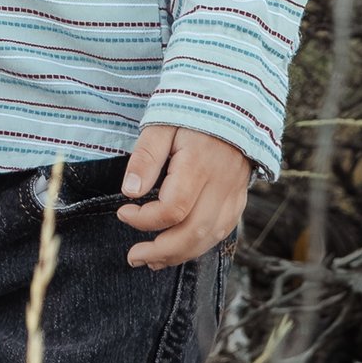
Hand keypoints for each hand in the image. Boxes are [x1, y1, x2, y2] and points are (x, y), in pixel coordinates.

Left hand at [119, 124, 250, 269]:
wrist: (233, 102)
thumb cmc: (191, 111)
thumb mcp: (161, 124)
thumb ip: (145, 157)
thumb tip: (130, 191)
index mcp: (199, 164)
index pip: (172, 208)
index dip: (144, 219)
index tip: (123, 212)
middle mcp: (221, 184)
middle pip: (194, 232)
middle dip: (161, 251)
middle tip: (134, 256)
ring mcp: (234, 193)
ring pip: (210, 237)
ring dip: (179, 255)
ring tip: (152, 261)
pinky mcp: (239, 197)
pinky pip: (222, 230)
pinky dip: (199, 245)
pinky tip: (179, 249)